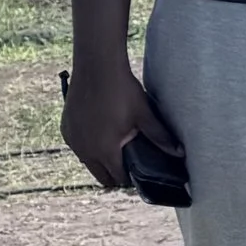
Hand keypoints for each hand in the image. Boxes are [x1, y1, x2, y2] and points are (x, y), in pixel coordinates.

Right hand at [61, 62, 172, 192]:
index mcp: (104, 151)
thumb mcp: (144, 115)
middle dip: (115, 174)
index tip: (139, 172)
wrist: (96, 67)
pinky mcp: (66, 129)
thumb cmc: (122, 90)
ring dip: (100, 160)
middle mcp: (84, 150)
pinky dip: (88, 147)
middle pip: (100, 176)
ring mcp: (72, 140)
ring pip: (87, 162)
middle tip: (129, 163)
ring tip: (116, 148)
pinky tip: (100, 136)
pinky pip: (77, 147)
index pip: (117, 178)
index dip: (130, 178)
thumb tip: (180, 153)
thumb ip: (160, 137)